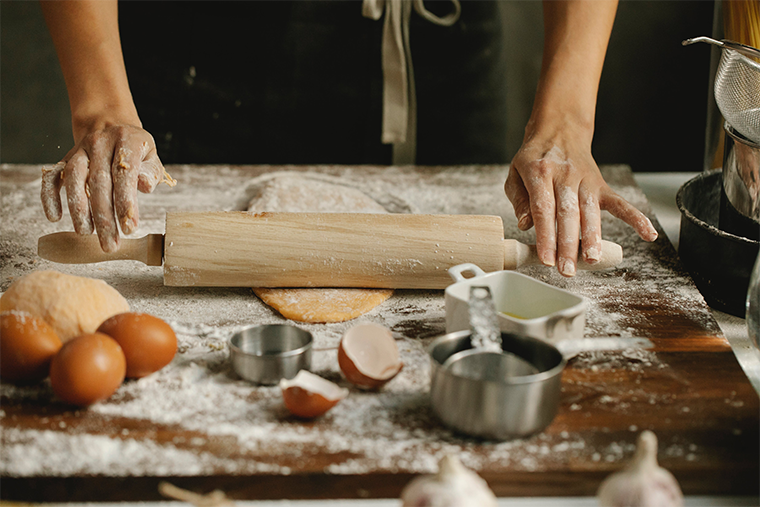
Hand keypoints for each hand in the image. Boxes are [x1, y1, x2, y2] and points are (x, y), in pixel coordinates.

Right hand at [41, 124, 173, 251]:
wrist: (111, 125)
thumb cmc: (136, 149)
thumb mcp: (151, 156)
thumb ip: (151, 172)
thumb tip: (145, 186)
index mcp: (126, 141)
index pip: (125, 174)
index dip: (127, 202)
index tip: (130, 228)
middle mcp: (100, 143)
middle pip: (100, 182)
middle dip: (104, 217)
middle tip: (109, 244)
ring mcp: (80, 150)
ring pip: (74, 179)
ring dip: (78, 209)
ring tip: (85, 233)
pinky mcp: (65, 158)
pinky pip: (52, 176)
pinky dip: (50, 196)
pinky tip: (54, 216)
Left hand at [505, 130, 657, 276]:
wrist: (558, 130)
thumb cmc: (534, 158)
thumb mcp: (516, 174)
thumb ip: (520, 200)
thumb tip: (526, 224)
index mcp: (540, 172)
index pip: (543, 209)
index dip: (545, 236)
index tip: (546, 259)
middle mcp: (565, 176)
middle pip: (567, 214)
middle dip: (567, 244)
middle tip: (566, 270)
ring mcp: (586, 180)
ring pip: (590, 212)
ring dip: (592, 237)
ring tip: (592, 259)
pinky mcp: (601, 185)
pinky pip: (620, 203)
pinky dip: (635, 218)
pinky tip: (648, 235)